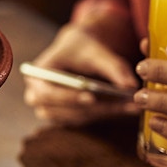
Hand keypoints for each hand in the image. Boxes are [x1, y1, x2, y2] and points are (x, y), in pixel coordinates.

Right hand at [23, 21, 140, 126]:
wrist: (79, 50)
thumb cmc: (82, 48)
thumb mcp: (96, 52)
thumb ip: (113, 67)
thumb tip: (130, 86)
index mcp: (36, 76)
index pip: (46, 94)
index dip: (67, 97)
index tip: (90, 97)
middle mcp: (38, 96)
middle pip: (61, 110)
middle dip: (93, 108)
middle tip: (120, 104)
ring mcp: (51, 109)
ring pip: (76, 117)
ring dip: (103, 112)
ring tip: (130, 105)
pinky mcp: (66, 116)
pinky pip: (85, 119)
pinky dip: (105, 113)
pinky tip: (126, 107)